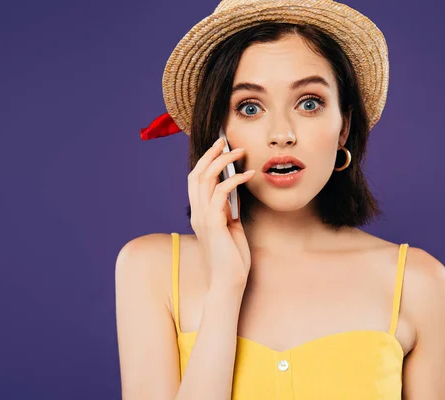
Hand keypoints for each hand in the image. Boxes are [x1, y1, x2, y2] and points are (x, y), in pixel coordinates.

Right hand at [187, 137, 254, 291]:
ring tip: (240, 152)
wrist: (229, 282)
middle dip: (210, 154)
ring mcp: (203, 218)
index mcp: (199, 214)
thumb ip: (229, 210)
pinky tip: (248, 174)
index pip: (195, 180)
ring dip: (223, 162)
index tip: (219, 147)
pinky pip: (220, 193)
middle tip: (225, 141)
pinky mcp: (214, 224)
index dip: (205, 161)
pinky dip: (234, 180)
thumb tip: (236, 190)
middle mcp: (196, 214)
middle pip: (196, 174)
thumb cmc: (232, 258)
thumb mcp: (231, 227)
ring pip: (205, 179)